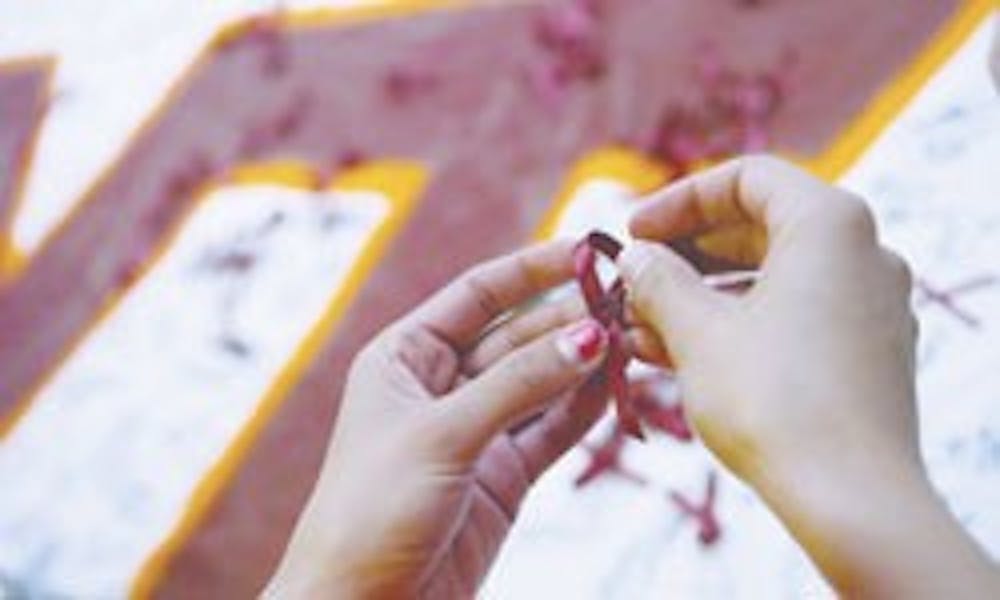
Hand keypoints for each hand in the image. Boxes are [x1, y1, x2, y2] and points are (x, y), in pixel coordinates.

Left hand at [265, 240, 609, 597]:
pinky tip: (618, 386)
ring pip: (540, 384)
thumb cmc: (371, 511)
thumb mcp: (444, 433)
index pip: (477, 295)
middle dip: (568, 320)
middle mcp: (440, 387)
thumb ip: (520, 383)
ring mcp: (475, 432)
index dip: (531, 270)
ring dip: (582, 363)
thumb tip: (590, 334)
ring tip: (635, 339)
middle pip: (517, 337)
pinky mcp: (502, 476)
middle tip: (627, 305)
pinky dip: (584, 410)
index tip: (586, 252)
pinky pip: (550, 430)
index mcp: (403, 358)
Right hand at [618, 156, 998, 595]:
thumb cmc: (773, 401)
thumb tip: (635, 258)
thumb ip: (658, 281)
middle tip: (633, 281)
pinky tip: (676, 355)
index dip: (679, 201)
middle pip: (758, 227)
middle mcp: (862, 254)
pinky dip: (734, 326)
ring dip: (700, 297)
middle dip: (684, 255)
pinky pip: (789, 317)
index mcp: (829, 224)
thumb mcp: (697, 331)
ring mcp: (868, 305)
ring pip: (769, 278)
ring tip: (640, 328)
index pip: (747, 178)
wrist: (850, 498)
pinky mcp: (865, 353)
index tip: (632, 233)